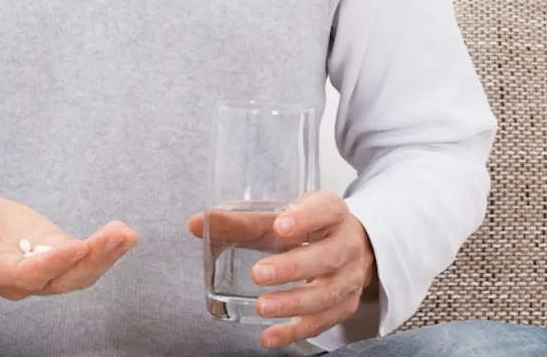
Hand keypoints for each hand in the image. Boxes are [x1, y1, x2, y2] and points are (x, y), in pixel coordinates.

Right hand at [0, 181, 138, 300]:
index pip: (27, 275)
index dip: (54, 263)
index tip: (80, 246)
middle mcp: (18, 279)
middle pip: (61, 280)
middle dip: (92, 260)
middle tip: (119, 235)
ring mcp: (39, 270)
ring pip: (78, 275)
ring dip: (106, 256)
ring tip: (128, 234)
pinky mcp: (54, 254)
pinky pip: (83, 259)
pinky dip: (105, 249)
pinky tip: (124, 233)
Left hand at [189, 191, 375, 349]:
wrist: (344, 246)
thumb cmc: (306, 227)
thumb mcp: (279, 216)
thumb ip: (240, 221)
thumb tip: (196, 223)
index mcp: (332, 211)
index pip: (326, 209)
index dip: (306, 218)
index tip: (281, 226)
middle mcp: (347, 243)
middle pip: (327, 256)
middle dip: (293, 268)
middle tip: (259, 274)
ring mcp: (350, 277)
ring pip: (328, 293)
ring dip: (294, 304)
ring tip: (263, 307)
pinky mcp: (345, 304)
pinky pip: (324, 321)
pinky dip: (295, 331)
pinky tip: (270, 336)